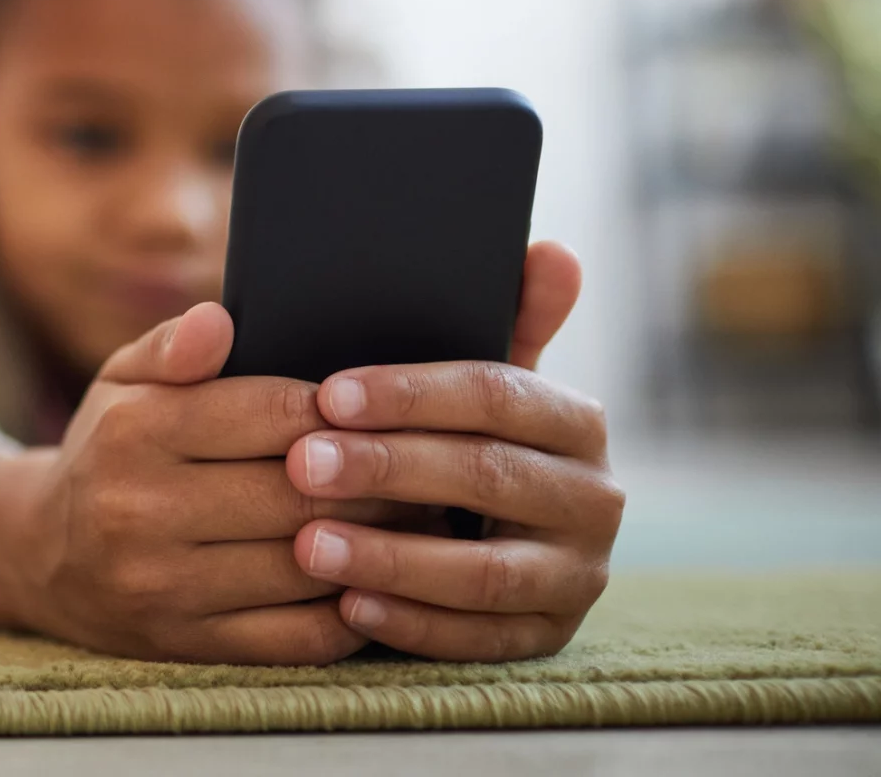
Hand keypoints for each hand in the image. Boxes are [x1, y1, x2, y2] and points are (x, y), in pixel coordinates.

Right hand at [2, 303, 410, 663]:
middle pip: (298, 491)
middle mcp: (141, 510)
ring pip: (306, 565)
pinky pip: (297, 636)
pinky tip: (378, 581)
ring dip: (378, 545)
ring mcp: (164, 586)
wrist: (44, 558)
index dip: (341, 410)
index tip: (381, 410)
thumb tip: (219, 319)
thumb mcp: (121, 382)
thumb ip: (172, 346)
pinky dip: (351, 611)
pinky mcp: (188, 645)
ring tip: (423, 522)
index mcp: (134, 431)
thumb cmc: (109, 451)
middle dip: (376, 478)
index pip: (270, 412)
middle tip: (429, 467)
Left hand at [285, 241, 622, 660]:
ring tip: (308, 544)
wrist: (480, 531)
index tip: (328, 394)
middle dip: (387, 470)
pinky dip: (413, 624)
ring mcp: (578, 575)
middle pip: (487, 476)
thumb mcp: (472, 379)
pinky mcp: (549, 640)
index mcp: (575, 419)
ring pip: (486, 572)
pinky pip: (480, 641)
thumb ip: (506, 315)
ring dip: (392, 557)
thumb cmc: (452, 434)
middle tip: (298, 464)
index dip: (412, 394)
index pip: (497, 394)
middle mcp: (594, 497)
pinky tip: (346, 605)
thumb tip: (551, 252)